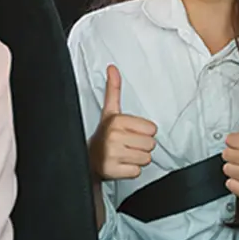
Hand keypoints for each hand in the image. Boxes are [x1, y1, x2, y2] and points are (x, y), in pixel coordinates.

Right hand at [88, 65, 156, 181]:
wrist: (86, 159)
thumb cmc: (104, 135)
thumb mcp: (109, 112)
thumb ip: (114, 90)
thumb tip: (113, 68)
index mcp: (116, 120)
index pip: (152, 129)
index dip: (143, 132)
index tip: (129, 133)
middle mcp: (113, 137)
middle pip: (151, 144)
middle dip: (141, 146)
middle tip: (127, 145)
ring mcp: (112, 154)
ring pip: (145, 159)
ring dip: (136, 159)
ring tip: (123, 154)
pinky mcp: (112, 171)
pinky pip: (137, 172)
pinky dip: (130, 171)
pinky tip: (121, 164)